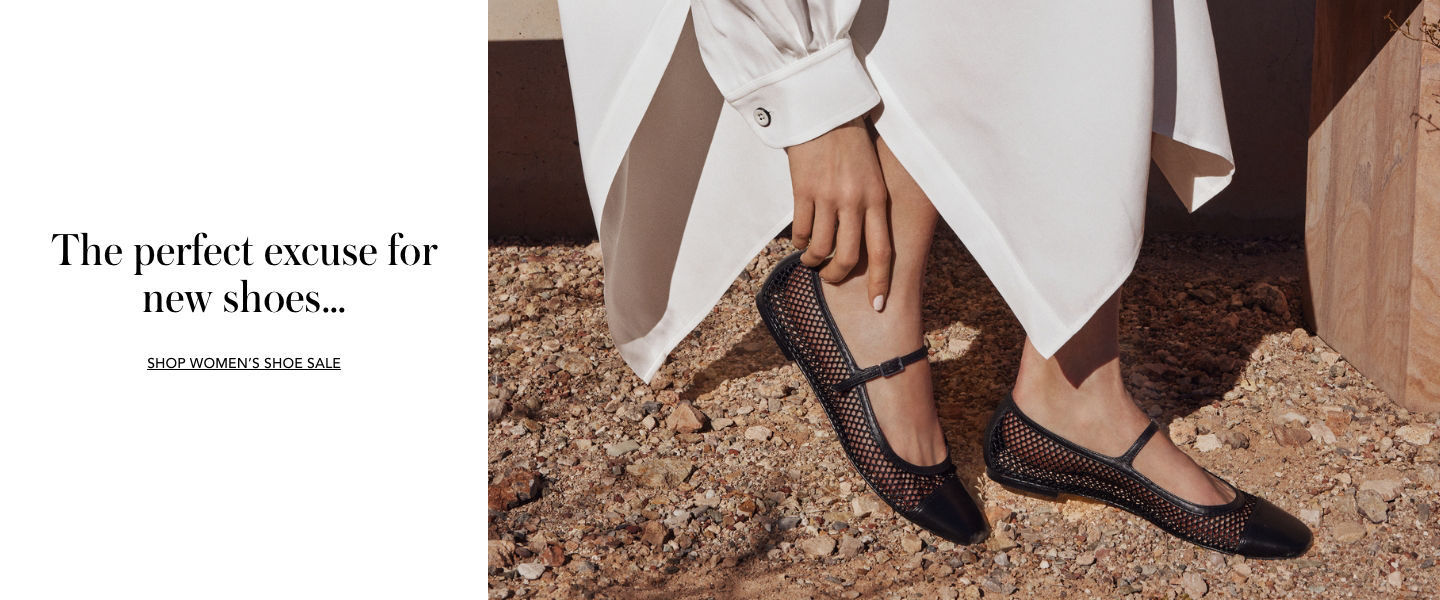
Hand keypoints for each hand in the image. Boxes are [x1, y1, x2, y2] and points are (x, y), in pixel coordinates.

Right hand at [784, 117, 891, 310]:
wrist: (825, 111)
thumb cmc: (851, 143)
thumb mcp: (872, 173)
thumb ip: (871, 204)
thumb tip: (866, 239)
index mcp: (877, 198)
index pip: (883, 251)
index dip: (880, 283)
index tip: (879, 306)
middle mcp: (855, 201)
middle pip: (848, 257)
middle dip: (837, 275)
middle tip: (830, 277)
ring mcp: (827, 196)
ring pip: (819, 247)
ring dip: (813, 260)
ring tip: (809, 259)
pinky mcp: (803, 190)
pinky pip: (800, 229)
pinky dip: (797, 242)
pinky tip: (798, 240)